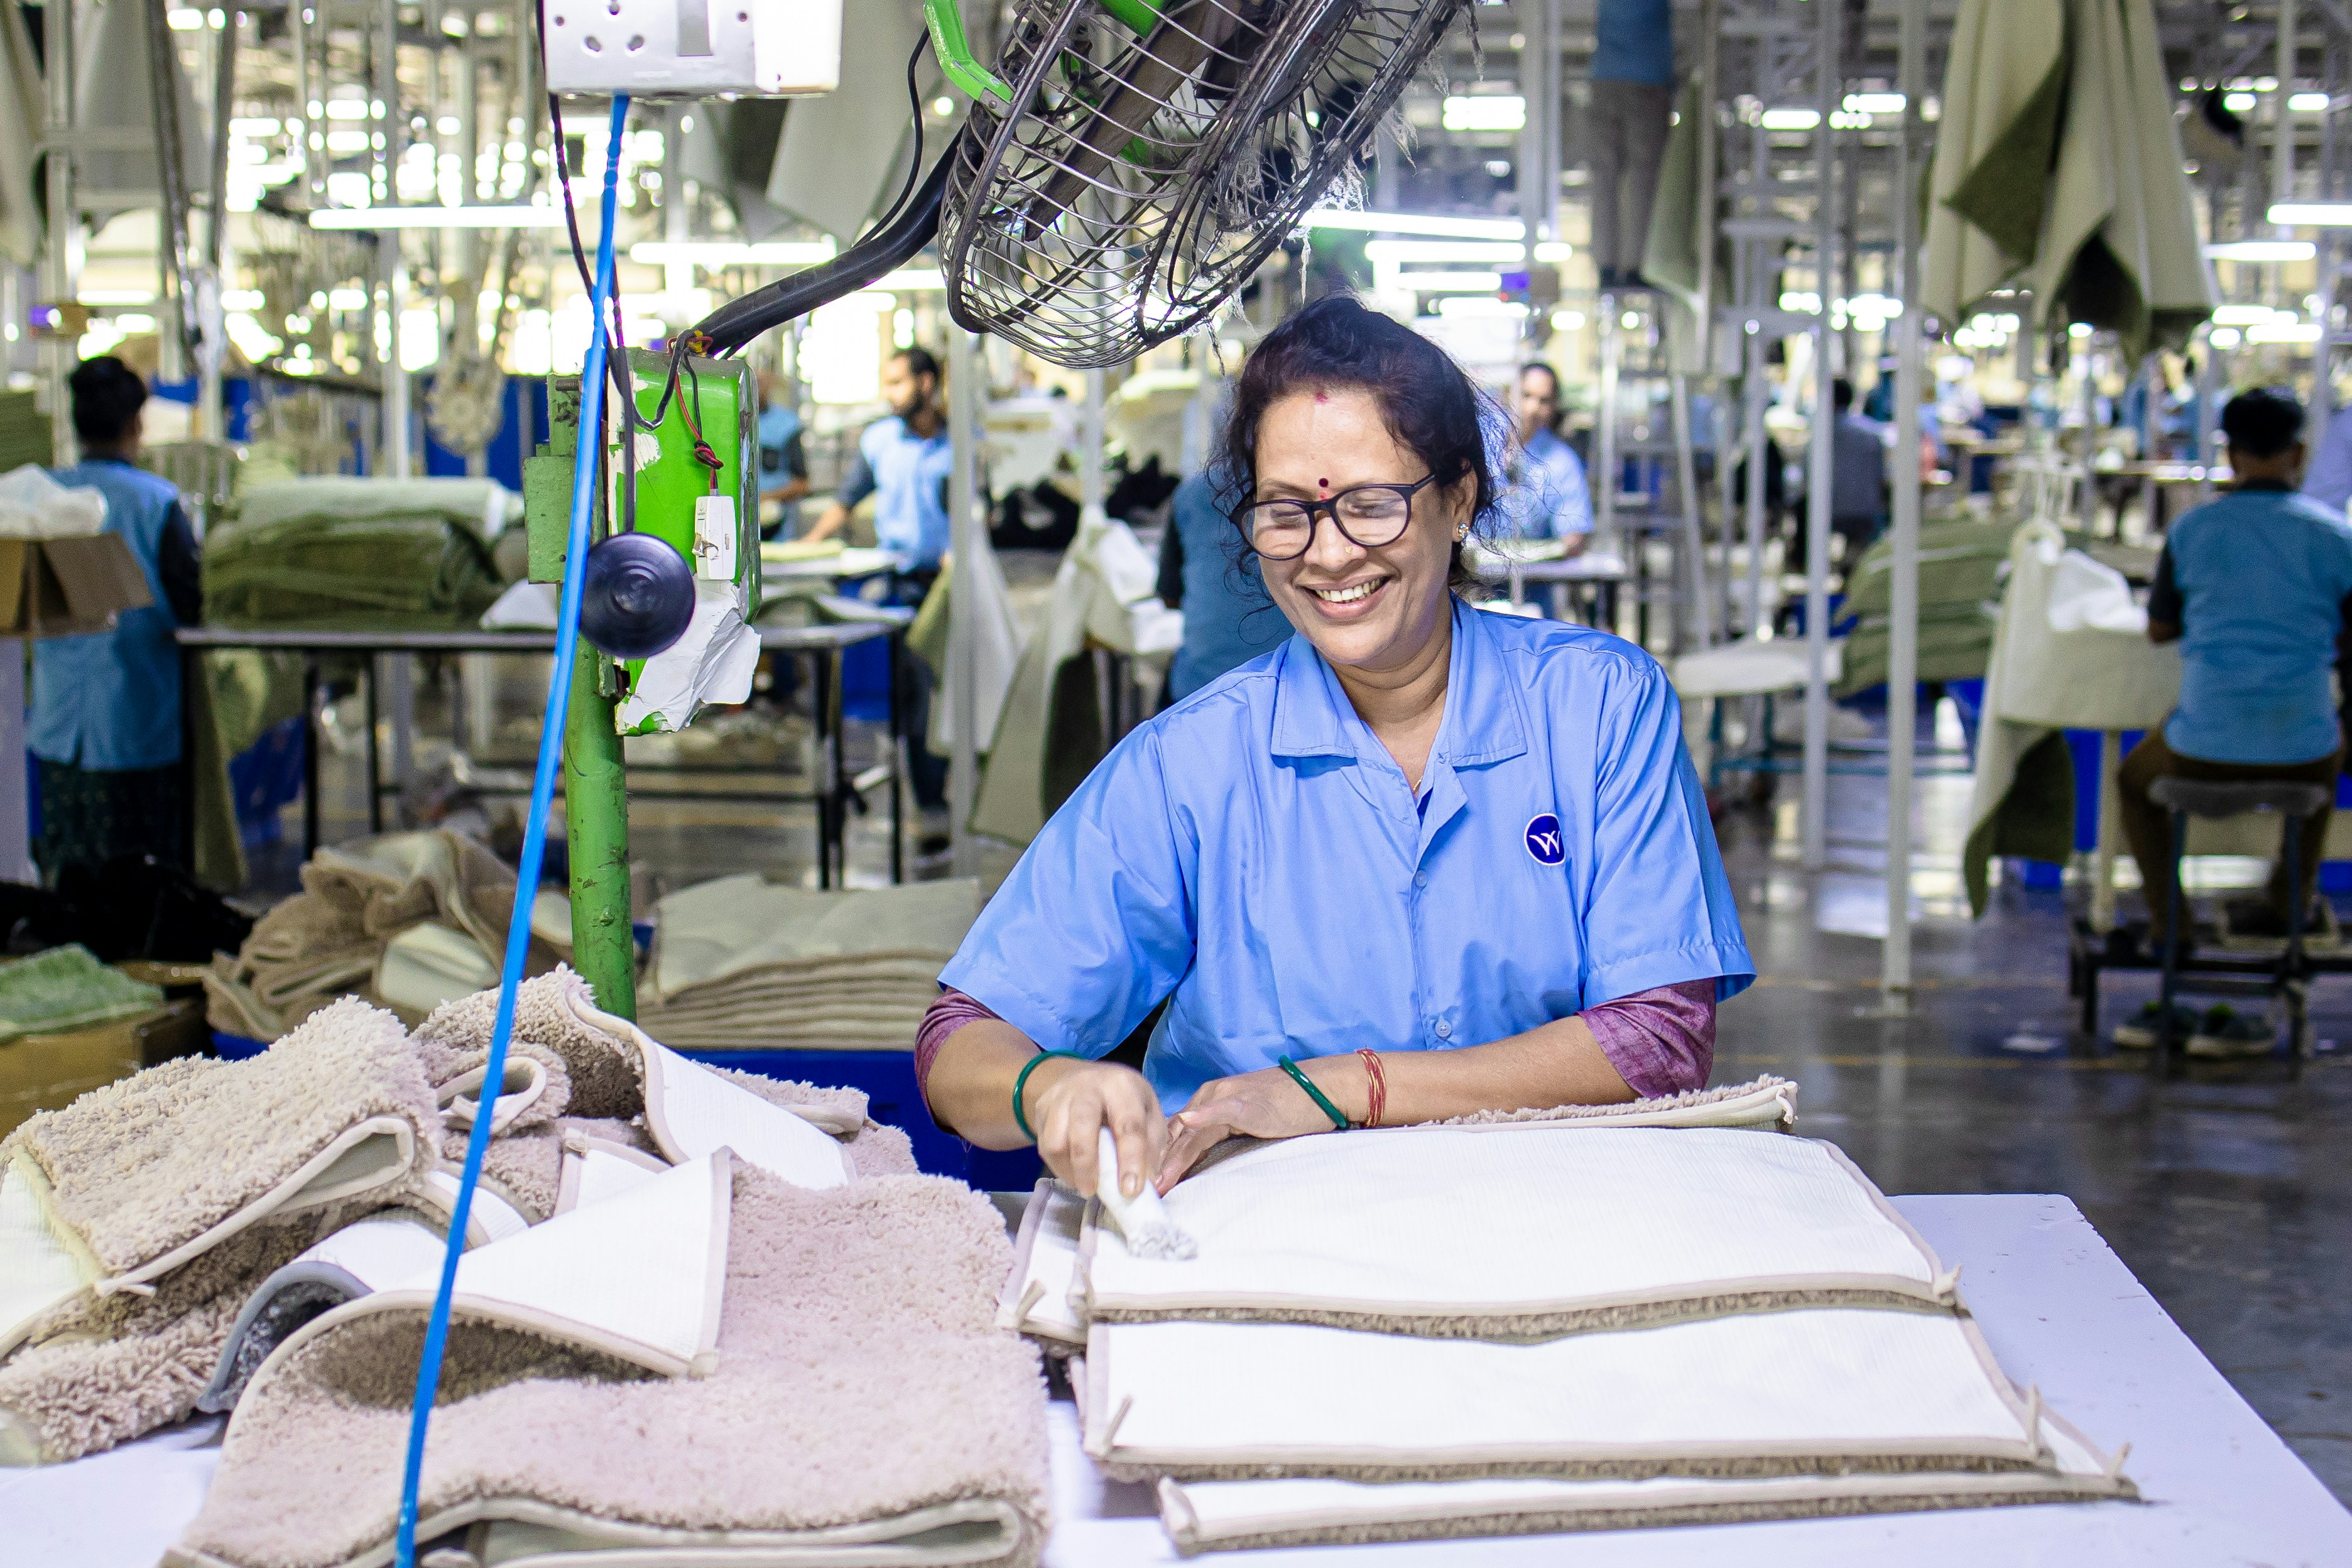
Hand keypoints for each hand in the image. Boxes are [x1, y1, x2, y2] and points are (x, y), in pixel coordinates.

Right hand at [1025, 1058, 1166, 1199]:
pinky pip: (1044, 1146)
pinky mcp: (1042, 1109)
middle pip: (1082, 1126)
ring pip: (1056, 1140)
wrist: (1086, 1079)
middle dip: (1087, 1165)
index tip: (1130, 1191)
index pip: (1128, 1125)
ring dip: (1070, 1170)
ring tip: (1085, 1185)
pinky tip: (1074, 1174)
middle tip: (1094, 1191)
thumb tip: (1147, 1184)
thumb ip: (1151, 1147)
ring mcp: (1060, 1097)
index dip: (1130, 1160)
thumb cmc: (1124, 1103)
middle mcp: (1088, 1086)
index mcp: (1123, 1086)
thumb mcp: (1148, 1115)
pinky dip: (1059, 1168)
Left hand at [1157, 1059, 1355, 1193]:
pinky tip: (1188, 1121)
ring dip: (1172, 1158)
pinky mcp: (1246, 1103)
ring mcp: (1227, 1098)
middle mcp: (1211, 1096)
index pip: (1175, 1135)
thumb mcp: (1243, 1122)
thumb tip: (1196, 1161)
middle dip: (1158, 1165)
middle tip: (1143, 1192)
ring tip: (1158, 1182)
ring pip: (1192, 1132)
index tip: (1145, 1185)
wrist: (1318, 1088)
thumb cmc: (1286, 1108)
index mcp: (1208, 1100)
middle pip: (1176, 1137)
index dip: (1158, 1160)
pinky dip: (1203, 1116)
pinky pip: (1221, 1110)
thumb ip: (1218, 1135)